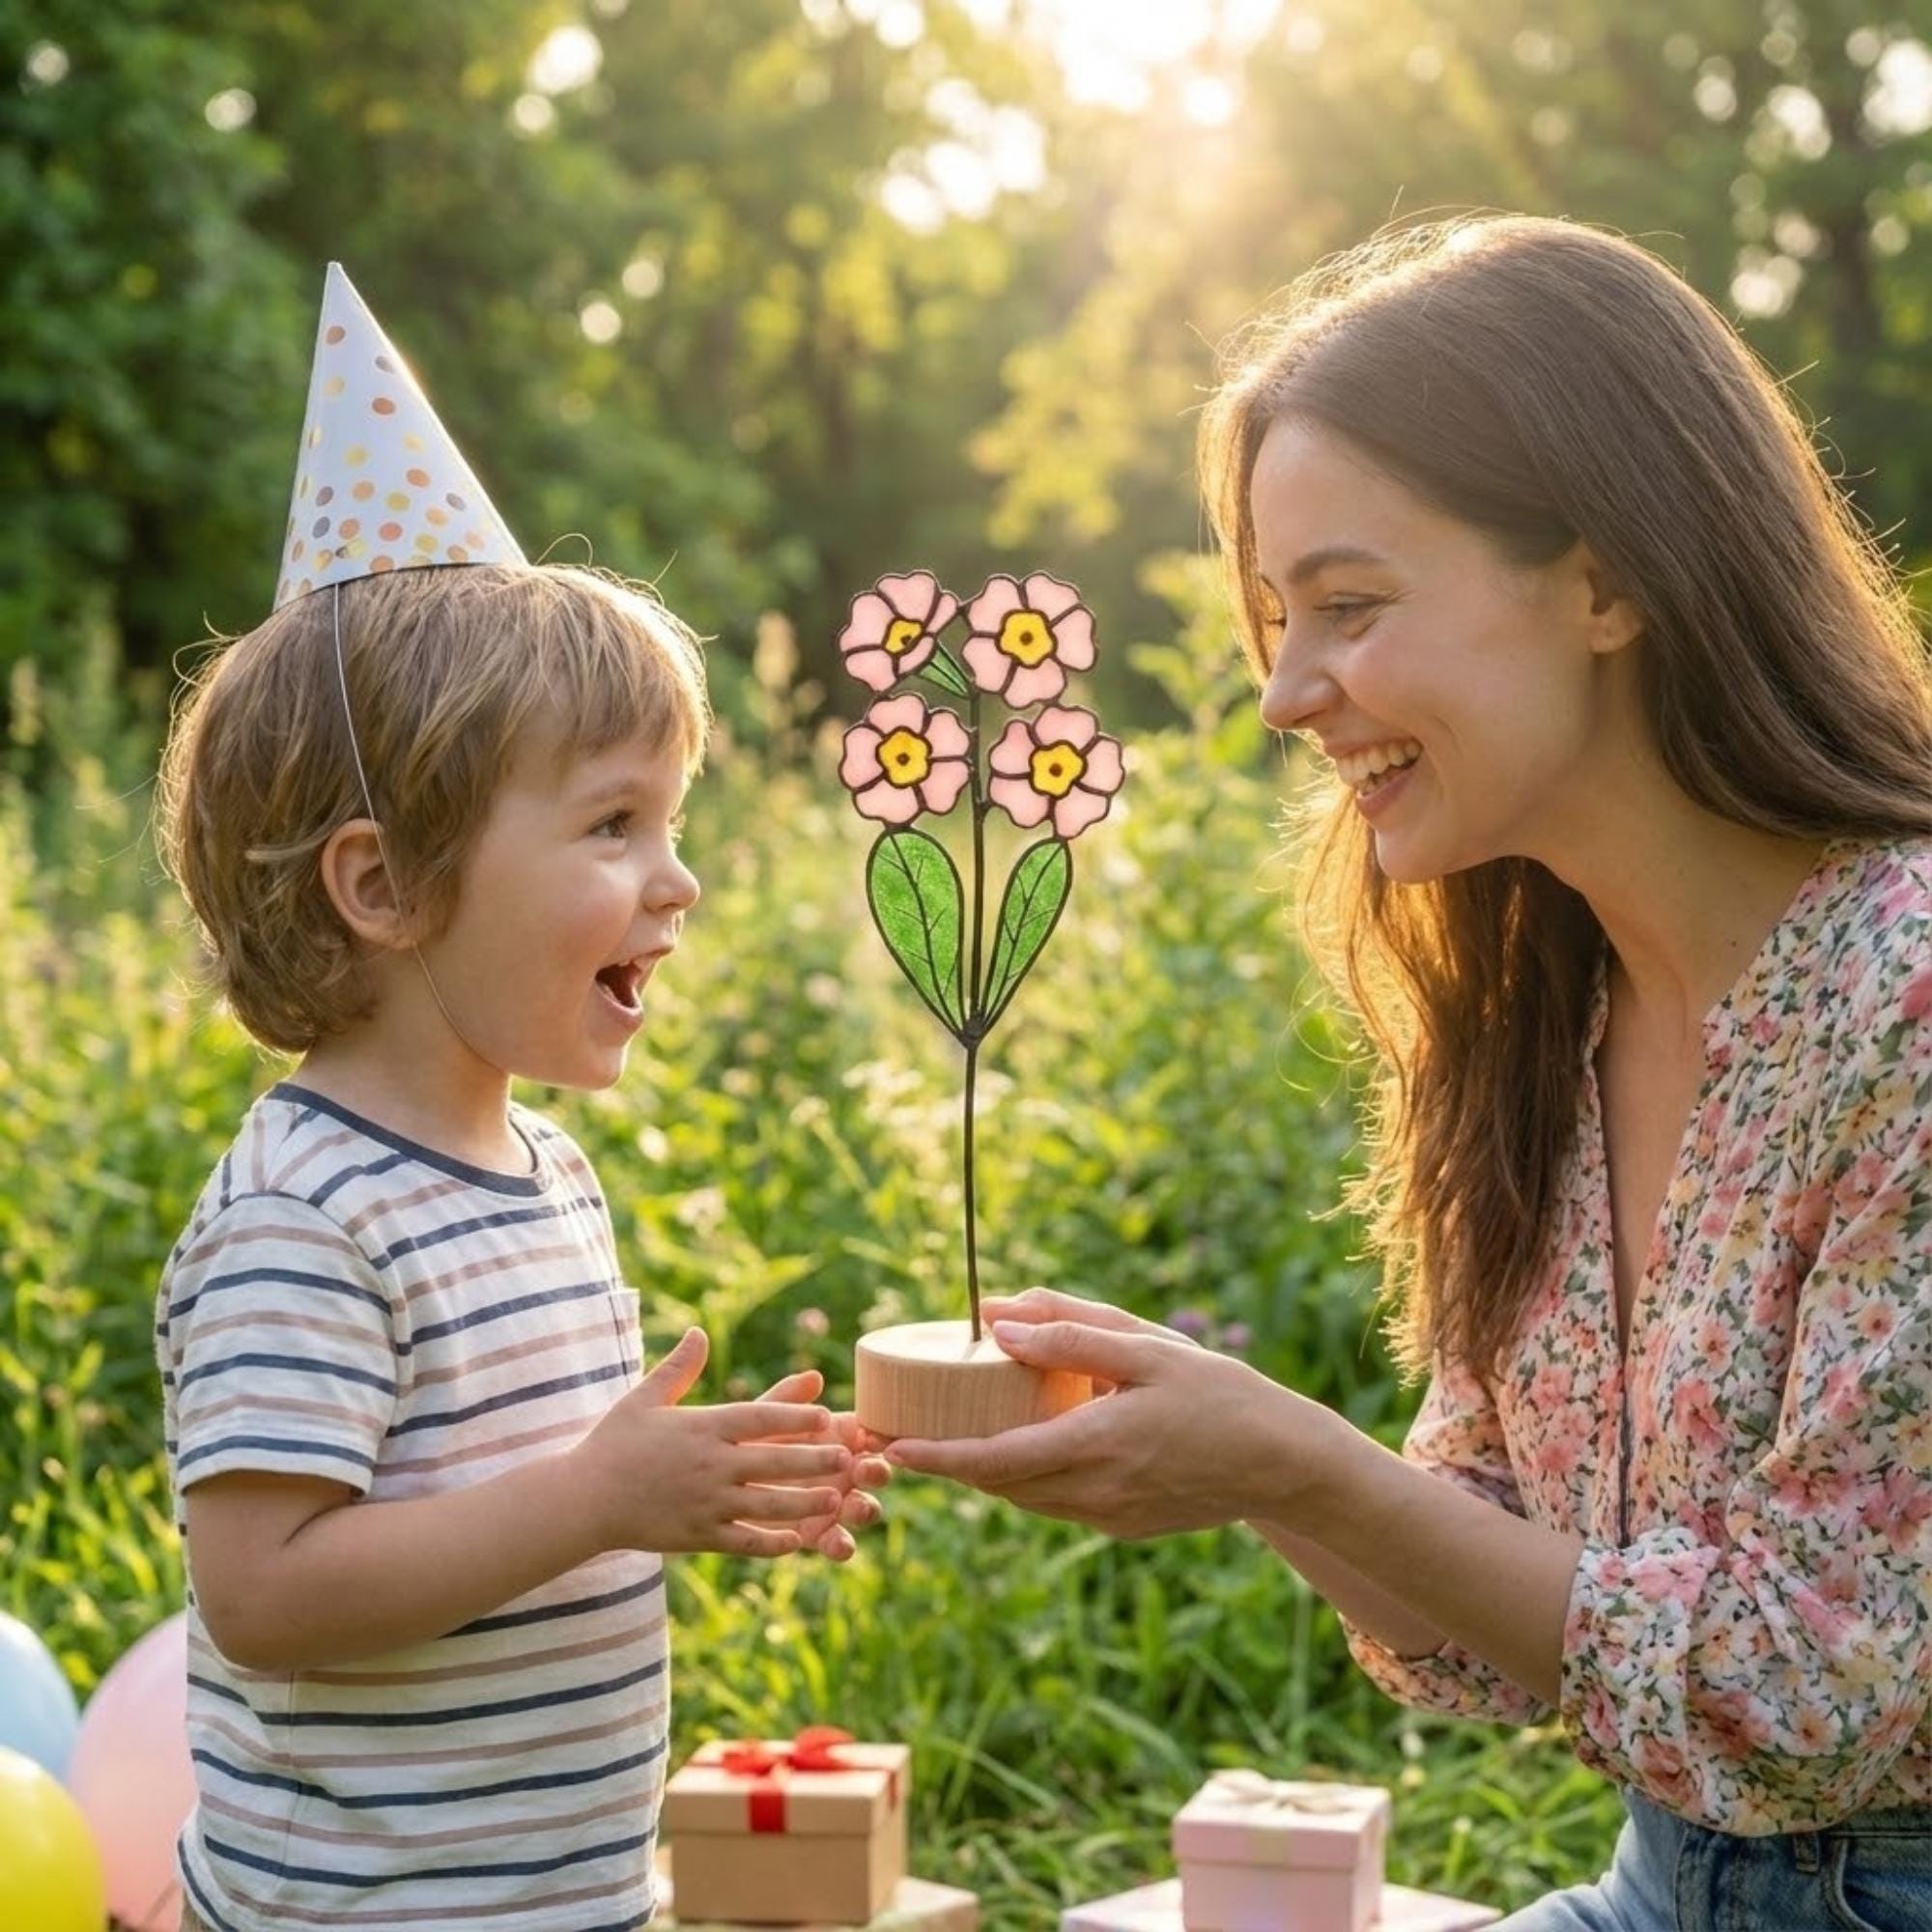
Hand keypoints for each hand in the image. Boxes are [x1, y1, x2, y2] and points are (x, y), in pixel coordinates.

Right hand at [572, 1328, 851, 1557]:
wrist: (582, 1499)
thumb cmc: (613, 1443)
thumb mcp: (644, 1399)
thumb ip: (679, 1368)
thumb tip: (698, 1331)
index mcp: (701, 1428)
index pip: (758, 1418)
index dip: (795, 1415)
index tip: (827, 1414)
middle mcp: (709, 1465)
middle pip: (773, 1461)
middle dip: (814, 1460)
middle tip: (850, 1458)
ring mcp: (706, 1504)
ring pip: (767, 1505)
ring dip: (805, 1503)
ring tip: (838, 1500)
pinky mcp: (698, 1537)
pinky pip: (744, 1543)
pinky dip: (772, 1543)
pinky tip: (799, 1542)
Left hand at [743, 1369, 892, 1562]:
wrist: (710, 1486)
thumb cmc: (739, 1441)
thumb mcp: (756, 1420)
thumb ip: (784, 1401)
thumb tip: (814, 1377)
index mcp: (834, 1436)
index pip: (866, 1433)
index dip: (876, 1435)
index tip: (874, 1437)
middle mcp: (841, 1470)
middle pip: (872, 1470)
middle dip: (876, 1471)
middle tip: (865, 1470)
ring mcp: (832, 1504)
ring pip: (862, 1508)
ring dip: (865, 1508)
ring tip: (856, 1507)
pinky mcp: (817, 1535)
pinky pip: (836, 1543)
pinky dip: (841, 1545)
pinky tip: (836, 1544)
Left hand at [883, 1287, 1337, 1538]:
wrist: (1283, 1462)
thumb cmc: (1219, 1392)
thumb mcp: (1147, 1347)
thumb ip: (1070, 1330)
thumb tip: (997, 1320)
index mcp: (1096, 1444)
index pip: (994, 1460)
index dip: (937, 1457)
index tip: (891, 1446)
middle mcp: (1095, 1491)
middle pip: (998, 1484)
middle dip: (947, 1462)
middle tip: (901, 1432)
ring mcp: (1108, 1517)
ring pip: (1025, 1497)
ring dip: (986, 1470)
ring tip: (948, 1433)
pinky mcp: (1123, 1526)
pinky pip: (1058, 1501)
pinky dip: (1029, 1476)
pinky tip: (1025, 1443)